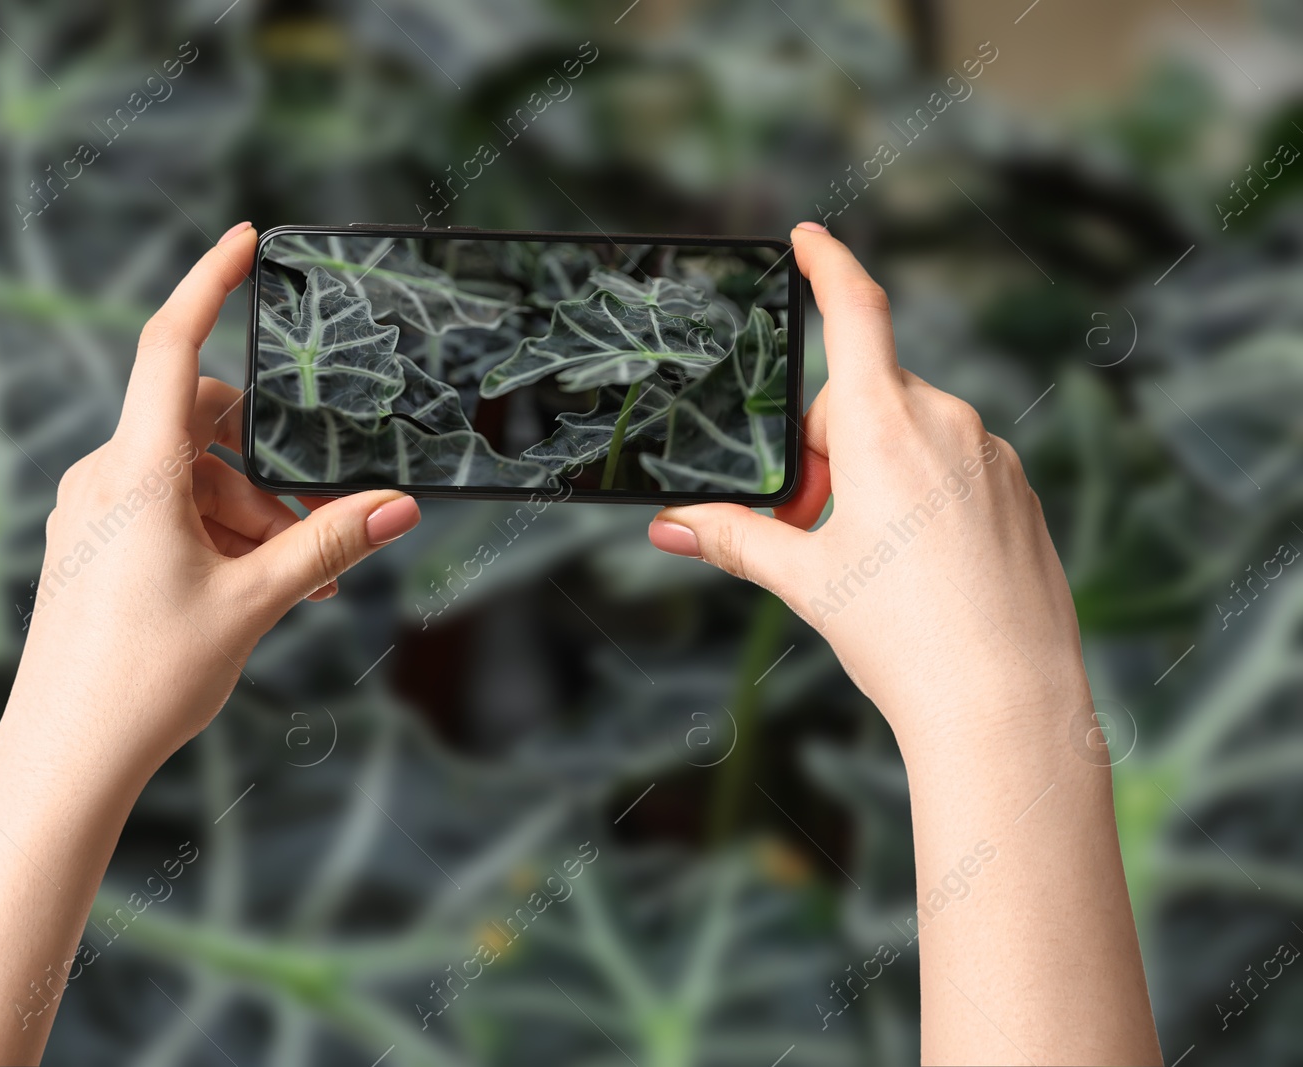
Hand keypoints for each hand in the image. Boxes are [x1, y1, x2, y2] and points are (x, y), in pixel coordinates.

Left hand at [11, 221, 420, 781]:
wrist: (64, 758)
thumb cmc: (146, 679)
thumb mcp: (254, 603)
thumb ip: (328, 546)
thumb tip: (400, 506)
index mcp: (135, 471)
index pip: (168, 344)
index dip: (208, 283)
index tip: (244, 237)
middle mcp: (103, 477)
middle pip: (201, 425)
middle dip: (266, 468)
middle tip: (312, 535)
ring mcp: (90, 511)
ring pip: (189, 476)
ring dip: (246, 513)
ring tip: (288, 587)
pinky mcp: (89, 544)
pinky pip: (163, 509)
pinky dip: (212, 533)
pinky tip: (244, 591)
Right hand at [648, 223, 1086, 759]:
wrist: (1006, 705)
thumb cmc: (902, 638)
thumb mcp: (804, 579)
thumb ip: (734, 538)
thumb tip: (670, 526)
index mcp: (884, 426)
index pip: (855, 312)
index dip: (828, 264)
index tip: (808, 235)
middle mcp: (946, 423)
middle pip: (863, 399)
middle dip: (823, 447)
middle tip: (805, 525)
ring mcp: (991, 456)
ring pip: (910, 434)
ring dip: (872, 471)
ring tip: (863, 559)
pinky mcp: (1017, 491)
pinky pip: (955, 466)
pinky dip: (920, 493)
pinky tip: (917, 567)